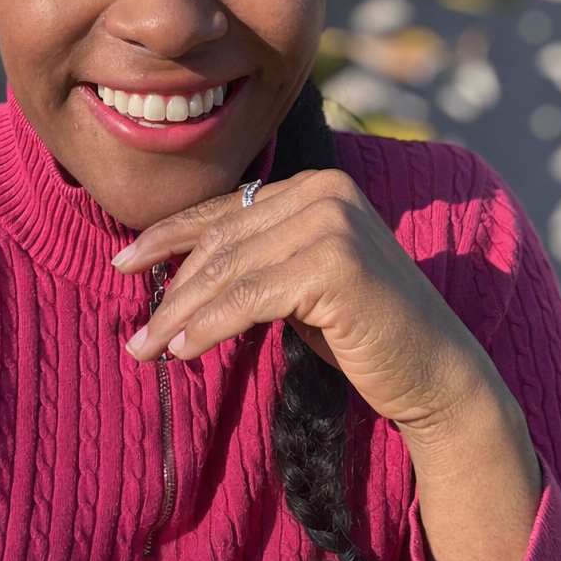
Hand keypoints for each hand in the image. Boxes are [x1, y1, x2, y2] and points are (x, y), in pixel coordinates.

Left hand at [115, 168, 493, 433]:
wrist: (436, 375)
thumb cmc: (360, 331)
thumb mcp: (297, 282)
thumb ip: (254, 259)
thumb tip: (174, 270)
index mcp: (315, 186)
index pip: (224, 210)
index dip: (168, 237)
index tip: (123, 263)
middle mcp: (325, 192)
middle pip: (222, 240)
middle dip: (170, 287)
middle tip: (135, 330)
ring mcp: (333, 223)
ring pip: (229, 270)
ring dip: (179, 314)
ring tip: (146, 347)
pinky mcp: (336, 264)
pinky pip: (249, 298)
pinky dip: (208, 326)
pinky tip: (182, 350)